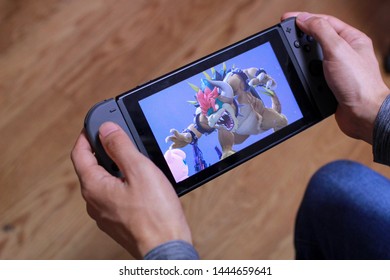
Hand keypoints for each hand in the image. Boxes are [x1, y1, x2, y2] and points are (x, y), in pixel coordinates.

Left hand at [71, 122, 191, 258]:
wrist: (166, 248)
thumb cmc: (155, 214)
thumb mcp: (139, 170)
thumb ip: (121, 147)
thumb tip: (106, 129)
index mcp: (94, 187)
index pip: (79, 154)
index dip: (85, 136)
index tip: (94, 125)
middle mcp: (94, 202)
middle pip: (91, 168)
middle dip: (102, 151)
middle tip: (118, 138)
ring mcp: (105, 214)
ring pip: (103, 182)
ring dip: (114, 167)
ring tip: (133, 159)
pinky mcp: (117, 221)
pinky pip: (114, 196)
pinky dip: (121, 183)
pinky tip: (139, 183)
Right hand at [282, 12, 388, 143]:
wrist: (362, 114)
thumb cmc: (360, 84)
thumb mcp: (338, 50)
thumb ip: (320, 31)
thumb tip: (304, 19)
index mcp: (351, 39)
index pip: (324, 22)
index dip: (305, 19)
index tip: (287, 19)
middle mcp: (344, 53)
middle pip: (316, 39)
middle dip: (301, 41)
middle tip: (286, 39)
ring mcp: (336, 69)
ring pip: (312, 59)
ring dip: (303, 62)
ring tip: (295, 60)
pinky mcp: (329, 84)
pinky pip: (311, 76)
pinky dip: (305, 77)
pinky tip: (303, 78)